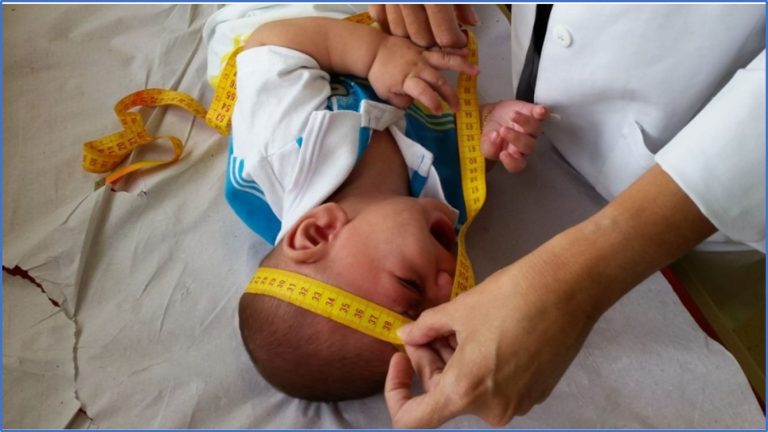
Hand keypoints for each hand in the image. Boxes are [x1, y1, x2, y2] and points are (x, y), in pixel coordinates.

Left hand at [368, 35, 477, 113]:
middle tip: (458, 108)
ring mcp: (422, 56)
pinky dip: (454, 51)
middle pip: (438, 81)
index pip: (424, 93)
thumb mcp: (386, 95)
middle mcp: (418, 68)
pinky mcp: (423, 49)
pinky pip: (440, 50)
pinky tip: (467, 52)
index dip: (433, 103)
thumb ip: (402, 101)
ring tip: (476, 72)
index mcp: (407, 80)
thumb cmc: (380, 75)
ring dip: (461, 66)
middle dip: (450, 95)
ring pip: (444, 61)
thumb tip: (415, 102)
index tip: (440, 112)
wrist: (373, 51)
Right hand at [369, 4, 478, 48]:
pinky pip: (380, 18)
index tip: (461, 38)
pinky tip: (405, 18)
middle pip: (422, 39)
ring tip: (426, 27)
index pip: (445, 35)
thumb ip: (463, 2)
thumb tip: (470, 21)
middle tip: (444, 33)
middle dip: (436, 41)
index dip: (456, 41)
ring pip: (400, 33)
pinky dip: (391, 23)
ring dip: (414, 36)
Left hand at [385, 252, 599, 427]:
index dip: (396, 391)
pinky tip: (486, 333)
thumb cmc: (511, 297)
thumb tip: (406, 336)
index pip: (414, 419)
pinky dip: (481, 364)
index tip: (399, 361)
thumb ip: (424, 330)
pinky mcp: (536, 393)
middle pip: (443, 396)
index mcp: (466, 392)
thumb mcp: (457, 310)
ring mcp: (518, 404)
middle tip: (428, 328)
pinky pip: (495, 385)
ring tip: (459, 324)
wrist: (569, 288)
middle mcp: (492, 409)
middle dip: (430, 361)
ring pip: (469, 389)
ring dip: (455, 361)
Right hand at [481, 101, 548, 172]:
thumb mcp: (485, 143)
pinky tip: (541, 110)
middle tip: (503, 130)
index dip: (511, 161)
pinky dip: (542, 112)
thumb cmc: (493, 133)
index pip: (516, 165)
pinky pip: (542, 115)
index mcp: (513, 155)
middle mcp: (525, 144)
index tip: (503, 154)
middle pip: (529, 147)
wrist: (494, 117)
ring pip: (535, 129)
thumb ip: (489, 147)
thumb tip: (495, 137)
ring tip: (512, 115)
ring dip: (525, 122)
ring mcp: (531, 129)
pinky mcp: (533, 114)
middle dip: (516, 138)